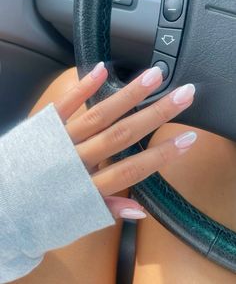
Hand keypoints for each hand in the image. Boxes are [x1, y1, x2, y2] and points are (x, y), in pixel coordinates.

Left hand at [54, 62, 196, 218]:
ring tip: (153, 76)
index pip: (133, 169)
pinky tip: (102, 69)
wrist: (0, 207)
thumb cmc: (39, 213)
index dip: (162, 155)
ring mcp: (58, 141)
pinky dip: (82, 87)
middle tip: (182, 95)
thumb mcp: (75, 218)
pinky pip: (63, 105)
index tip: (187, 139)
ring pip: (99, 114)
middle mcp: (75, 160)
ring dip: (128, 94)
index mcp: (85, 187)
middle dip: (156, 115)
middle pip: (123, 135)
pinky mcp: (41, 127)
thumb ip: (107, 209)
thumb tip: (140, 209)